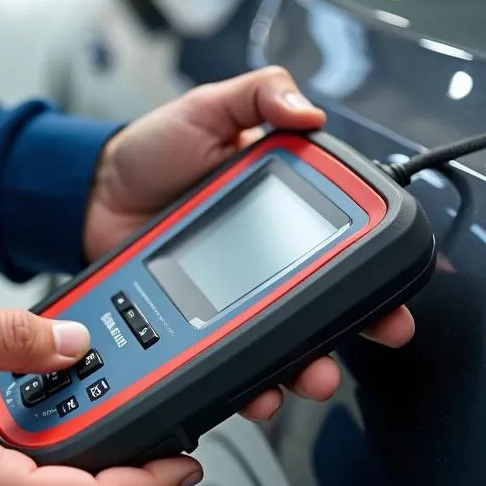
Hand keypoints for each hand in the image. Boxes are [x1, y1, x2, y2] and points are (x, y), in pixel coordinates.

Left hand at [82, 66, 414, 421]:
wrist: (90, 195)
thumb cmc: (150, 150)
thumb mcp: (206, 108)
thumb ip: (257, 95)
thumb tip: (308, 112)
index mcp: (280, 199)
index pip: (341, 236)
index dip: (373, 265)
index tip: (394, 289)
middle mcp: (267, 250)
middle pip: (326, 298)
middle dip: (354, 327)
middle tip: (372, 336)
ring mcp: (235, 289)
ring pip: (287, 337)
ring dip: (308, 364)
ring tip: (311, 375)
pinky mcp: (202, 318)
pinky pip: (234, 354)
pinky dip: (250, 379)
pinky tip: (256, 389)